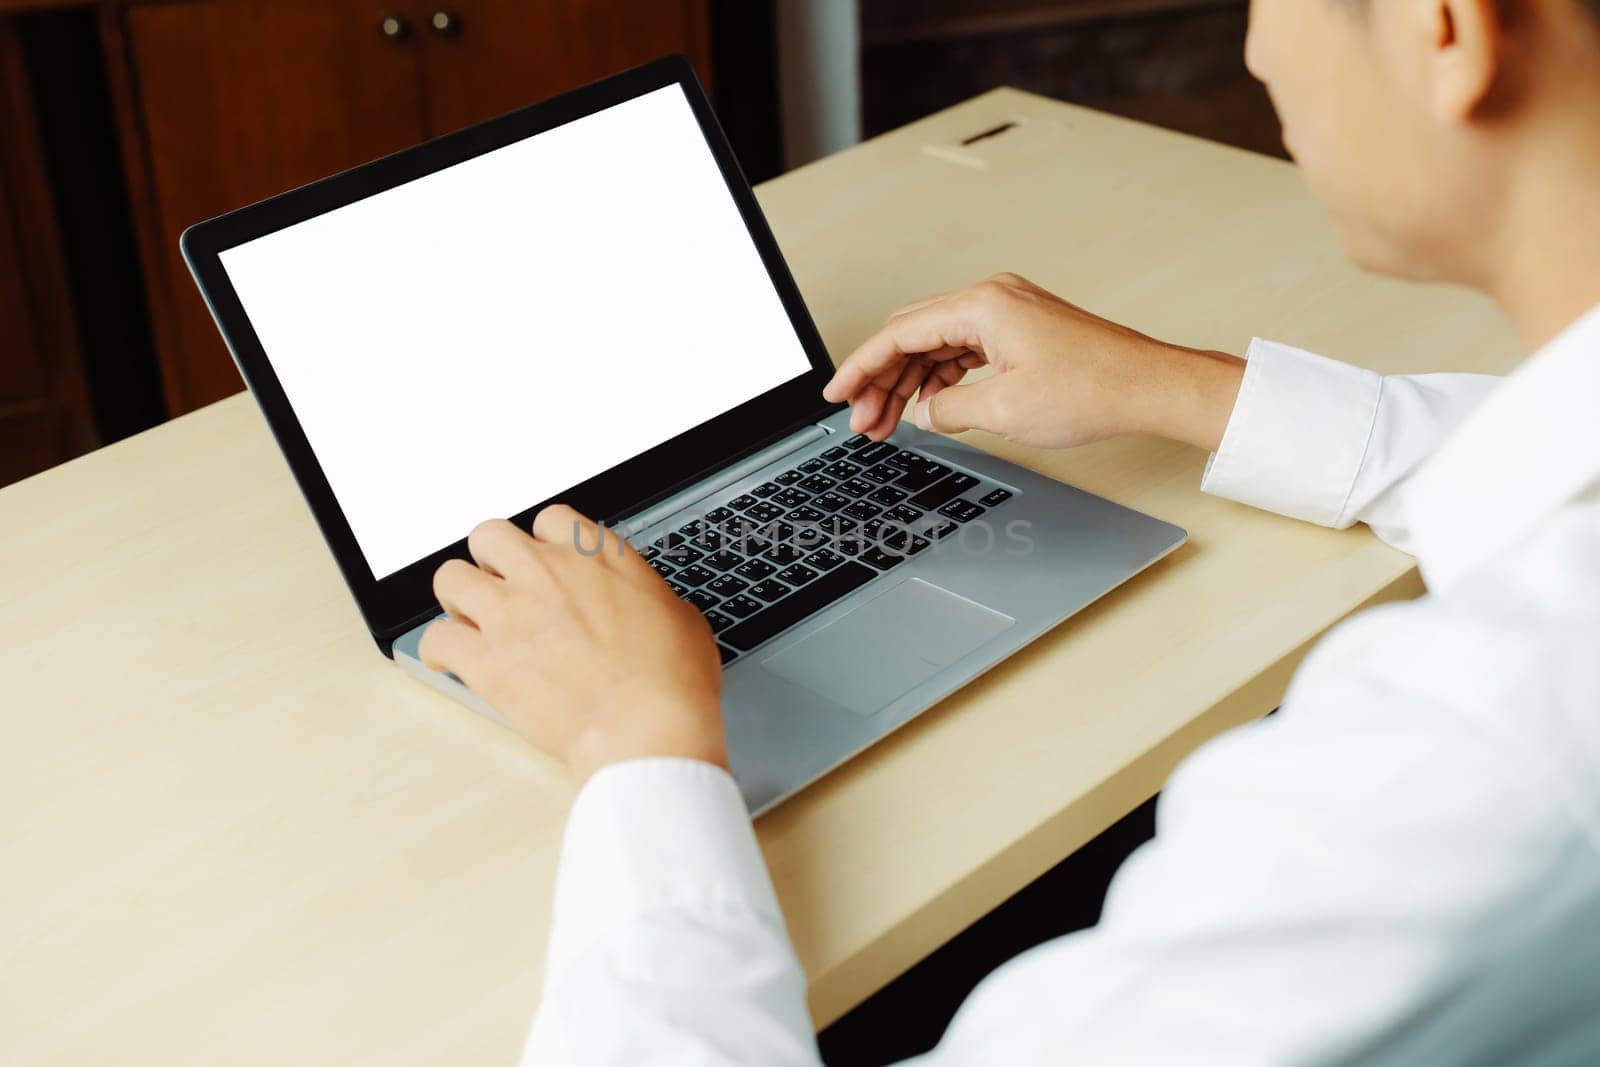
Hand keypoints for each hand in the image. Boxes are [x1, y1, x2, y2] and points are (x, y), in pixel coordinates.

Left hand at [418, 507, 727, 786]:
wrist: (647, 730)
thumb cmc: (672, 682)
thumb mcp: (683, 619)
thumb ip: (649, 598)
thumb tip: (649, 607)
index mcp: (597, 556)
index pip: (549, 519)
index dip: (543, 544)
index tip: (546, 565)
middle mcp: (547, 572)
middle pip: (488, 535)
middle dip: (491, 561)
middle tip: (503, 589)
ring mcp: (511, 612)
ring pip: (449, 578)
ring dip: (458, 599)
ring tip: (472, 622)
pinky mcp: (485, 659)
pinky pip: (435, 638)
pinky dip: (439, 650)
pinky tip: (452, 661)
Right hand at [823, 272, 1244, 451]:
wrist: (1150, 387)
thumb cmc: (1094, 389)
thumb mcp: (1004, 410)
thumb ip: (947, 409)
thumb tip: (923, 411)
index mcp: (981, 306)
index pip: (898, 333)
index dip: (860, 367)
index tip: (839, 394)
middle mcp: (991, 298)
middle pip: (912, 335)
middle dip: (881, 379)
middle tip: (862, 420)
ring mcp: (1007, 312)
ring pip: (936, 344)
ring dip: (909, 382)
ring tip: (888, 422)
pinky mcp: (1020, 330)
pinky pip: (962, 350)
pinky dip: (940, 378)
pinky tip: (929, 406)